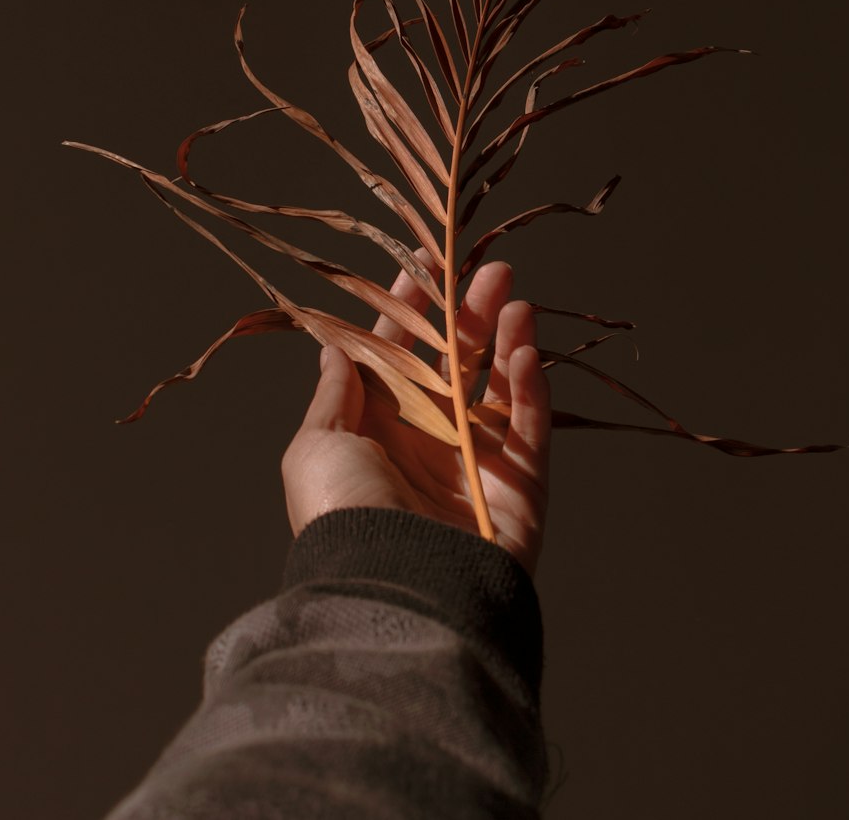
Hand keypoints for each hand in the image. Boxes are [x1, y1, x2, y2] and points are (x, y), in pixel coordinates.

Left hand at [281, 254, 550, 575]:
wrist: (394, 587)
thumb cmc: (342, 515)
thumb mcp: (315, 447)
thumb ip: (335, 394)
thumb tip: (333, 350)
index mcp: (377, 431)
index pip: (399, 356)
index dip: (411, 308)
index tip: (427, 262)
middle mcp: (428, 443)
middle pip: (456, 363)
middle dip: (471, 314)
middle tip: (490, 269)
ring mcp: (477, 464)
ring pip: (500, 387)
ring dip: (507, 339)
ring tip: (513, 297)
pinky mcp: (520, 488)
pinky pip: (531, 427)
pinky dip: (533, 386)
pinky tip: (527, 347)